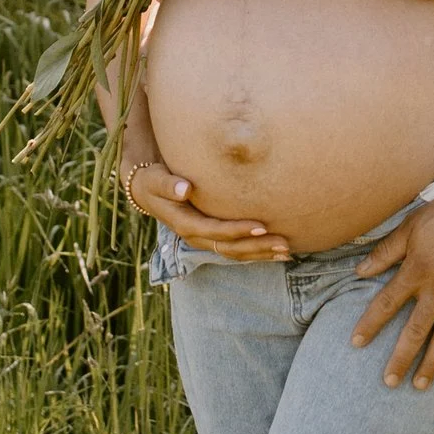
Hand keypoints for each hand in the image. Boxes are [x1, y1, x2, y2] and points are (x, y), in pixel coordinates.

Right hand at [118, 147, 292, 263]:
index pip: (215, 231)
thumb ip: (169, 184)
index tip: (261, 226)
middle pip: (229, 248)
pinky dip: (255, 251)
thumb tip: (184, 189)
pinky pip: (235, 249)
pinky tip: (275, 251)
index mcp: (184, 224)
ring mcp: (204, 239)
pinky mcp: (211, 236)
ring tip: (286, 252)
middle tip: (284, 244)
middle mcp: (196, 236)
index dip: (238, 231)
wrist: (146, 190)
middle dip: (257, 248)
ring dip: (260, 254)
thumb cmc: (154, 180)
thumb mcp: (156, 180)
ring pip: (235, 253)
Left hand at [352, 194, 433, 390]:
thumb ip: (386, 251)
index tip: (356, 343)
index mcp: (417, 271)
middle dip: (400, 359)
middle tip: (389, 382)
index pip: (387, 304)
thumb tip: (360, 271)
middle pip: (415, 331)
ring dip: (432, 364)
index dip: (370, 325)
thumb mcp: (412, 225)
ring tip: (420, 384)